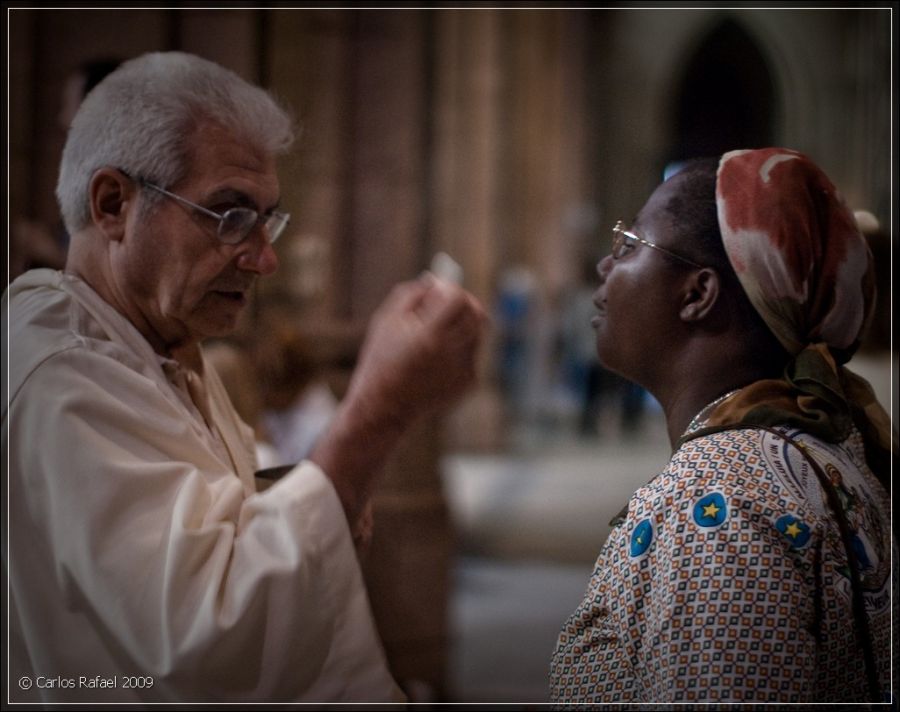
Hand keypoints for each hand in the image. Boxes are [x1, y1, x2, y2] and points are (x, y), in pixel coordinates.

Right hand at [310, 276, 485, 523]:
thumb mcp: (386, 320)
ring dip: (462, 327)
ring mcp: (463, 370)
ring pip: (477, 333)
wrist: (383, 408)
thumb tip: (437, 281)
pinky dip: (459, 350)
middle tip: (449, 303)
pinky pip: (472, 354)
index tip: (441, 290)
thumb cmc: (381, 360)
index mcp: (430, 335)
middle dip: (464, 304)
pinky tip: (434, 362)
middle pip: (477, 314)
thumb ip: (413, 294)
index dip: (451, 290)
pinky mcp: (469, 384)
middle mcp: (451, 353)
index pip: (458, 299)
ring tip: (432, 339)